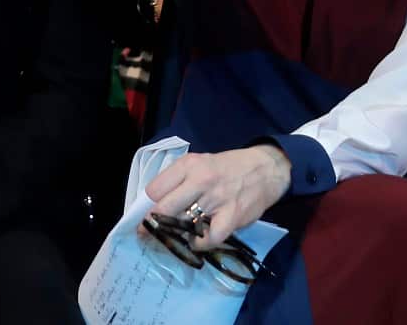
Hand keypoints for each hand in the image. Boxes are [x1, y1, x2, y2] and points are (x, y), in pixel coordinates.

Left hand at [146, 145, 290, 248]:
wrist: (265, 169)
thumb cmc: (227, 167)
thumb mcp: (199, 163)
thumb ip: (178, 179)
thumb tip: (155, 202)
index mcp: (188, 165)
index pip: (155, 188)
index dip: (145, 205)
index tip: (142, 216)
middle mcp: (200, 180)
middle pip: (165, 207)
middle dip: (151, 224)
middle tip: (145, 234)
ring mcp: (217, 199)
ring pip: (185, 222)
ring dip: (174, 234)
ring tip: (170, 238)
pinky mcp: (233, 215)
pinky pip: (211, 236)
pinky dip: (200, 243)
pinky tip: (196, 242)